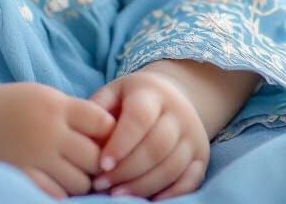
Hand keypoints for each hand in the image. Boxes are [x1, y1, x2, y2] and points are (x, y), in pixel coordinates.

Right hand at [0, 82, 116, 198]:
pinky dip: (61, 191)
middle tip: (90, 158)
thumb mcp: (46, 96)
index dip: (108, 131)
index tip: (103, 135)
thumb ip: (76, 113)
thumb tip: (110, 135)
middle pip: (95, 157)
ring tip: (70, 170)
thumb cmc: (15, 105)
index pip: (102, 122)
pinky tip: (55, 181)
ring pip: (80, 182)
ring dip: (81, 179)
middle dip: (97, 160)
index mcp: (57, 107)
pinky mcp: (24, 178)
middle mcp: (50, 133)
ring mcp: (37, 159)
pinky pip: (57, 195)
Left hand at [87, 69, 209, 200]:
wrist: (172, 97)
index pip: (140, 118)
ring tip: (116, 194)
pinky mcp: (202, 156)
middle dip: (127, 170)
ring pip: (171, 166)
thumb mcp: (114, 92)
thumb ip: (97, 109)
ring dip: (142, 186)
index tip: (101, 164)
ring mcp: (193, 135)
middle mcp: (178, 113)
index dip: (121, 143)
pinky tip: (147, 200)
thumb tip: (84, 137)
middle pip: (156, 147)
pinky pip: (190, 181)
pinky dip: (170, 194)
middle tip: (101, 184)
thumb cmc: (132, 99)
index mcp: (152, 93)